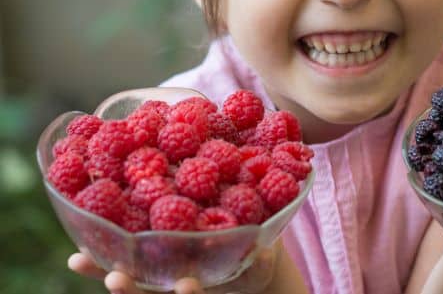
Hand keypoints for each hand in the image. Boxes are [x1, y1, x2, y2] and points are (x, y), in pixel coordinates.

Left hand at [68, 245, 277, 293]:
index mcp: (201, 284)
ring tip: (83, 262)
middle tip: (118, 279)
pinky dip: (97, 260)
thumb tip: (264, 252)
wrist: (243, 258)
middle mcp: (172, 287)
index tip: (186, 285)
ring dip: (104, 273)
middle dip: (132, 290)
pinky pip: (117, 261)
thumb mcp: (261, 261)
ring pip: (128, 282)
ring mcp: (155, 277)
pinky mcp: (143, 259)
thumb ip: (261, 259)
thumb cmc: (254, 259)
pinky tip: (77, 255)